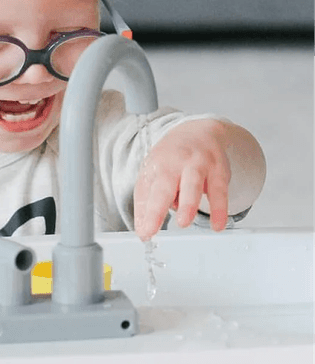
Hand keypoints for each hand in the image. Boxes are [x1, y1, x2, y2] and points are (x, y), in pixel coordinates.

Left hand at [133, 119, 230, 240]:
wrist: (200, 131)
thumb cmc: (172, 159)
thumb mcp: (154, 175)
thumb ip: (147, 203)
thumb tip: (143, 231)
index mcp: (155, 166)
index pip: (146, 191)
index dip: (145, 213)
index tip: (145, 233)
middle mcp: (174, 163)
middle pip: (164, 186)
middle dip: (157, 206)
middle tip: (152, 227)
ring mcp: (197, 164)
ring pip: (192, 184)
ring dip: (187, 203)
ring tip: (183, 222)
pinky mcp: (219, 169)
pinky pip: (220, 190)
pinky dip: (219, 208)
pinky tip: (218, 225)